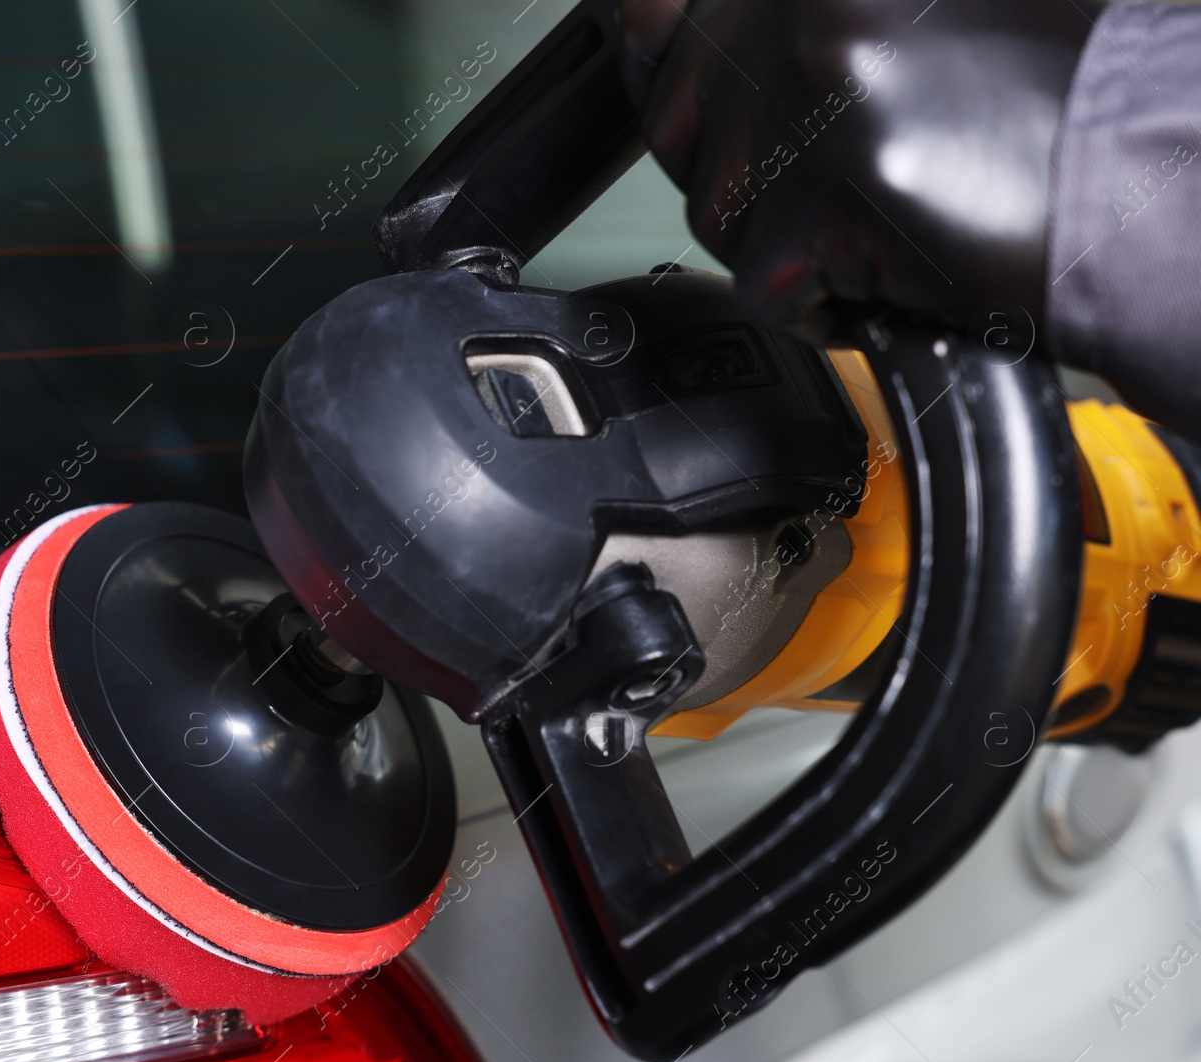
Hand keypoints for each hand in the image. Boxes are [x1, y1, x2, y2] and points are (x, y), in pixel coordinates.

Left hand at [620, 0, 1097, 338]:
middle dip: (742, 172)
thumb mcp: (906, 11)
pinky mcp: (833, 186)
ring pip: (714, 211)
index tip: (688, 99)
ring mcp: (820, 87)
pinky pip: (761, 284)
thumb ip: (788, 17)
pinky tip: (891, 262)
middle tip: (835, 173)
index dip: (665, 72)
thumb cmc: (1042, 100)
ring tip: (879, 213)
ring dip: (783, 240)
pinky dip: (820, 300)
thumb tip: (646, 19)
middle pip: (677, 124)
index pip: (654, 13)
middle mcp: (808, 2)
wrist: (1146, 176)